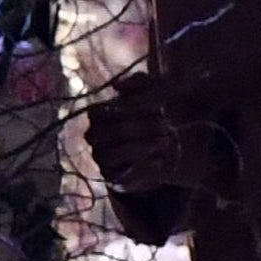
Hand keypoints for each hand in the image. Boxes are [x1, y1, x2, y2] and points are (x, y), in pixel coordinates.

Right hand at [84, 76, 215, 196]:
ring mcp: (101, 158)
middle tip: (167, 124)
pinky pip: (122, 176)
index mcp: (96, 114)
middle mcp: (93, 136)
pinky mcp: (112, 178)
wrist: (162, 147)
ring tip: (166, 141)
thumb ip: (137, 82)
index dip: (130, 109)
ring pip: (113, 155)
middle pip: (112, 133)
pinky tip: (160, 161)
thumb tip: (116, 86)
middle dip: (141, 128)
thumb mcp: (149, 93)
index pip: (102, 111)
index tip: (159, 107)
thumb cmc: (152, 114)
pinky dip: (142, 169)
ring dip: (142, 148)